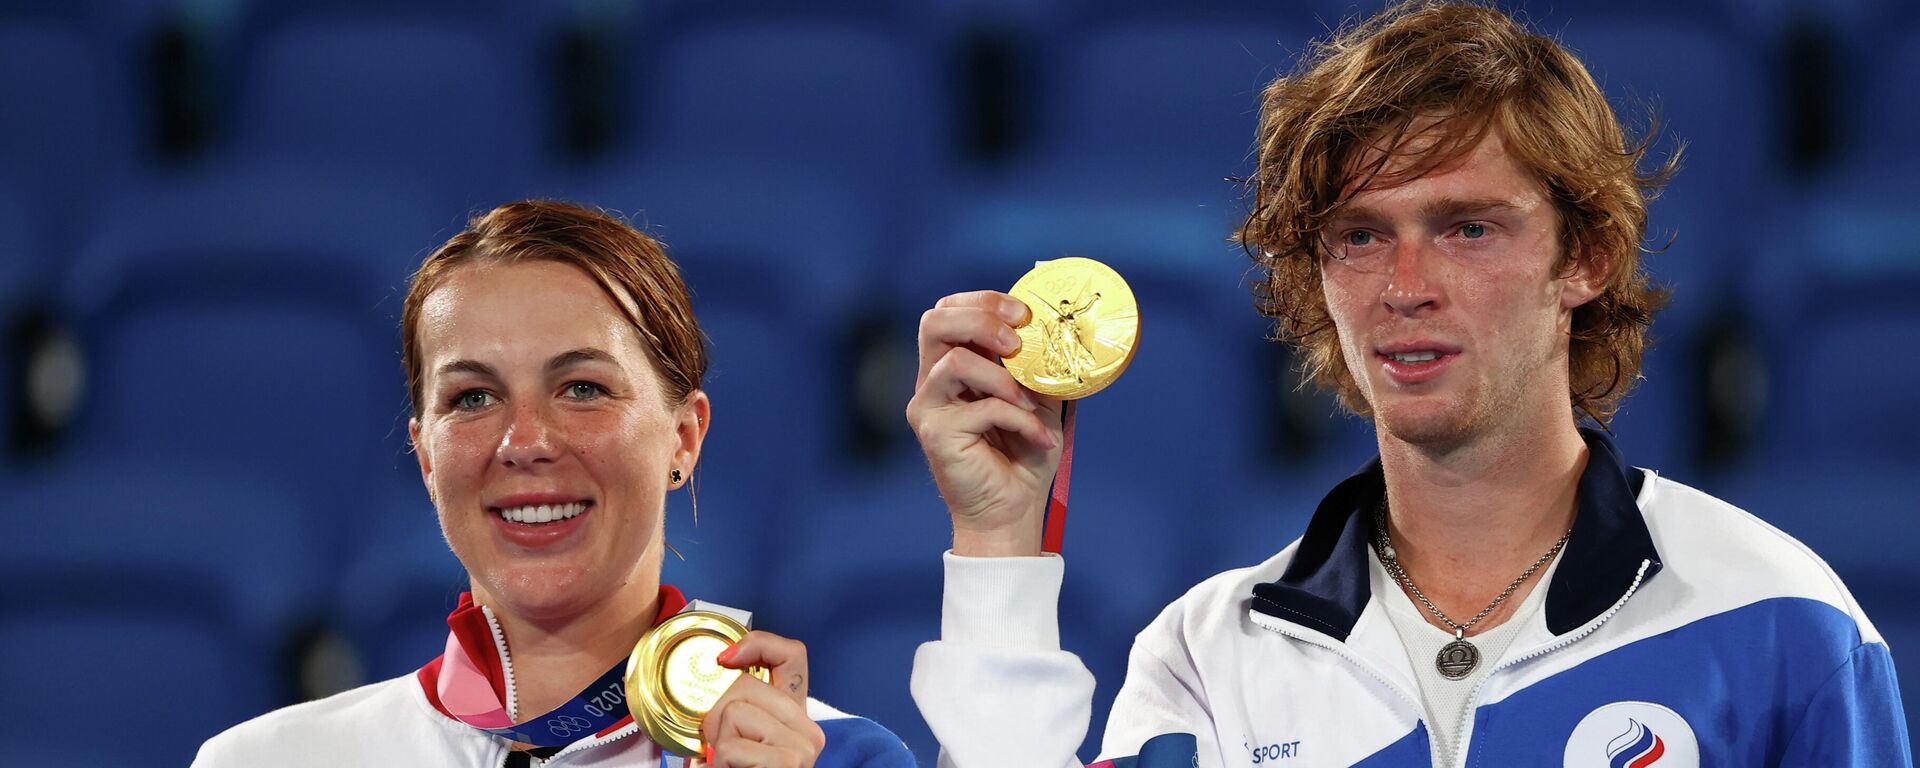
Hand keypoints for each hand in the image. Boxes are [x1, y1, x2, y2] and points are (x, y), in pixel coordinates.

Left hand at [697, 631, 824, 767]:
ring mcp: (803, 746)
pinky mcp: (789, 763)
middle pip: (746, 683)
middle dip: (717, 715)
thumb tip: (718, 670)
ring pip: (734, 711)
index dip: (757, 643)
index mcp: (795, 718)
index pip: (791, 654)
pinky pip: (729, 746)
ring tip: (729, 764)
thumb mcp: (735, 738)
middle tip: (723, 749)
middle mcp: (808, 729)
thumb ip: (734, 709)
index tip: (725, 658)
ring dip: (717, 743)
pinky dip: (719, 764)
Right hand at [905, 290, 1064, 556]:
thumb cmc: (1023, 456)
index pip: (948, 312)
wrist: (1013, 511)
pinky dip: (1018, 418)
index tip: (1023, 316)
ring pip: (954, 361)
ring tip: (1029, 403)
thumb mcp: (1039, 400)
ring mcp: (928, 407)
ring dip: (1003, 378)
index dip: (983, 302)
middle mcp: (932, 382)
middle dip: (982, 320)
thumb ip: (1037, 366)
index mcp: (952, 366)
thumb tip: (1057, 330)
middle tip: (1017, 342)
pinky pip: (979, 408)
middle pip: (934, 321)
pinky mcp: (935, 434)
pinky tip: (1038, 438)